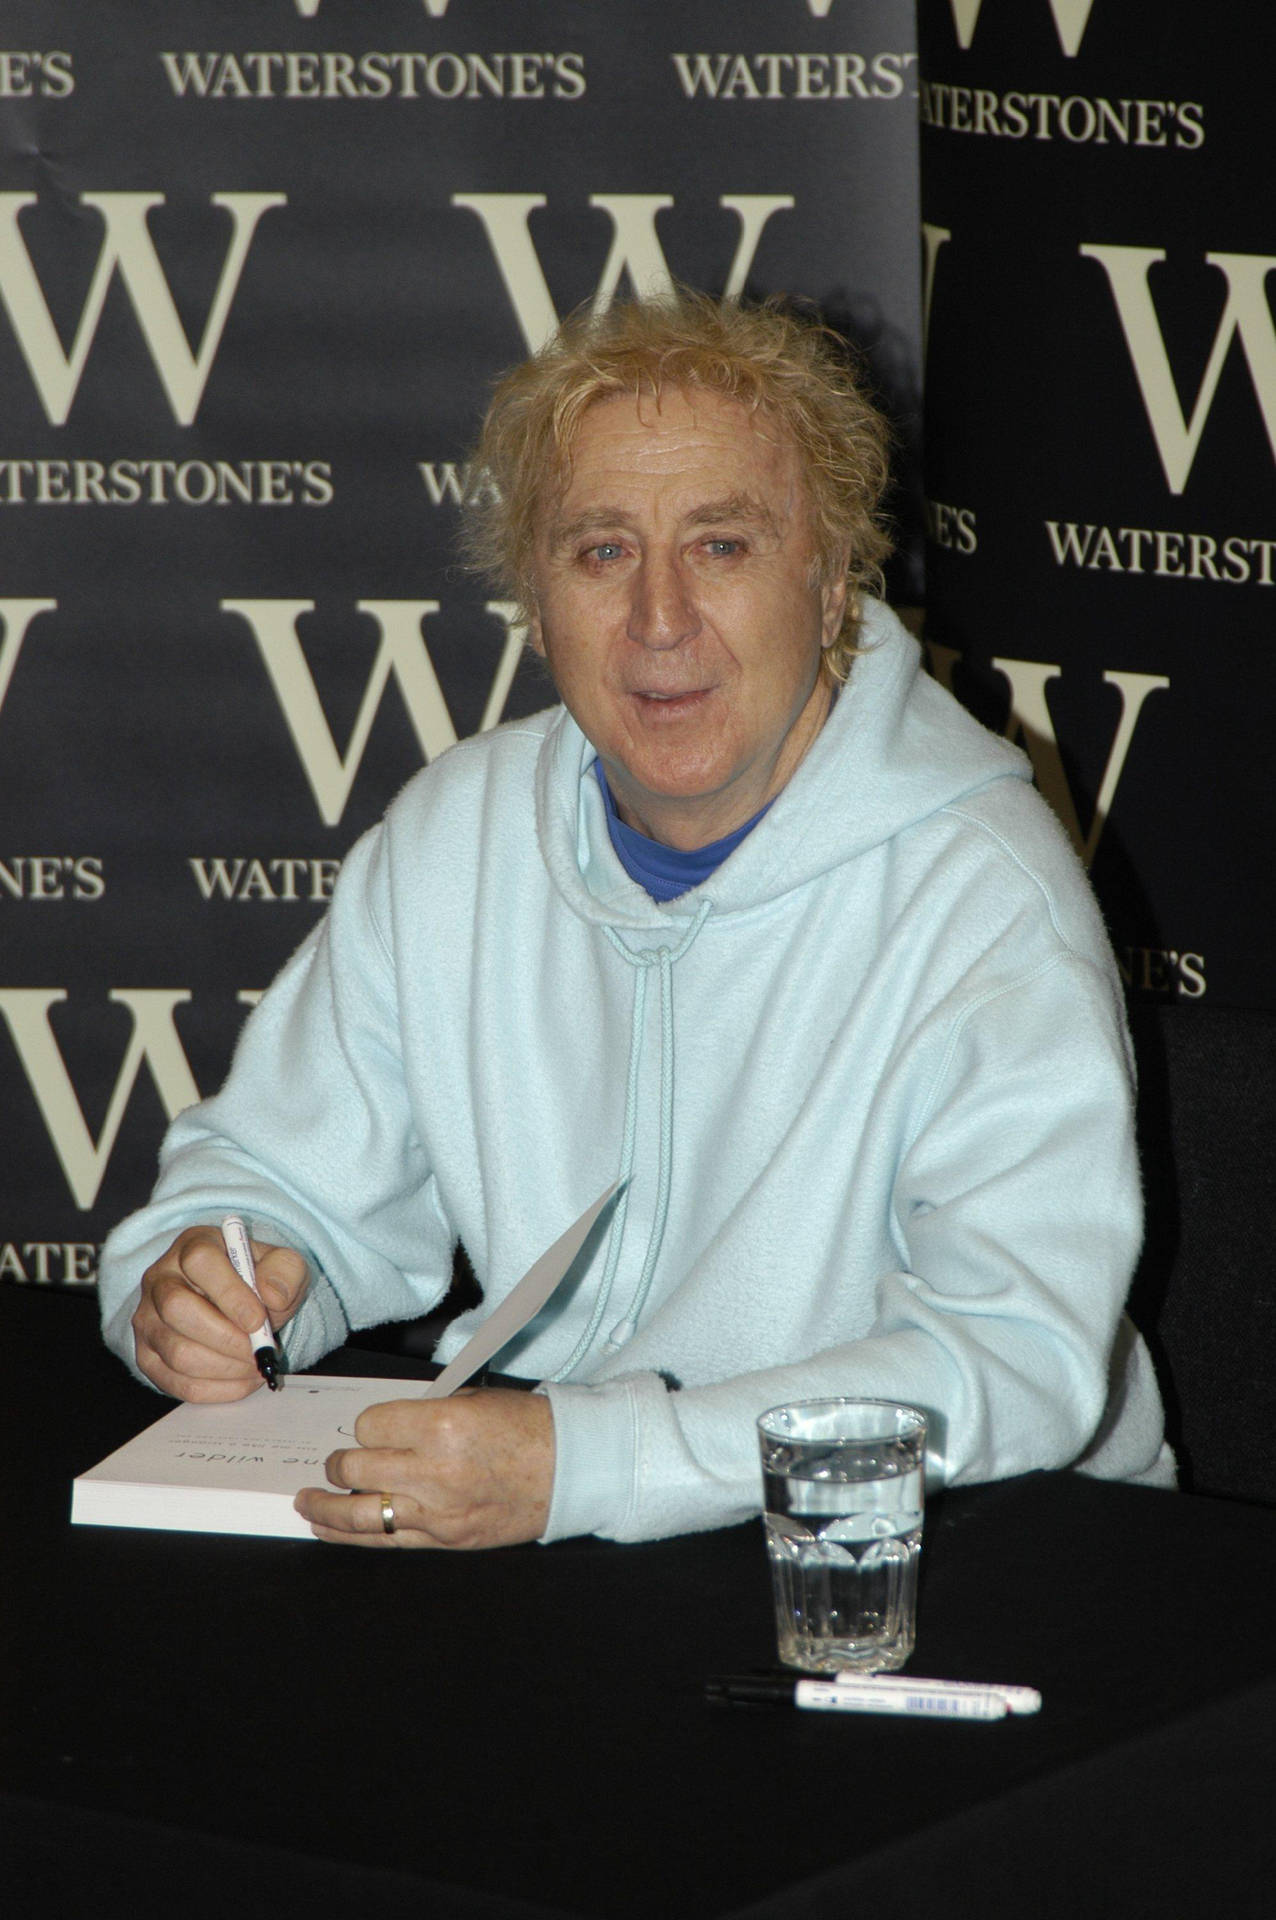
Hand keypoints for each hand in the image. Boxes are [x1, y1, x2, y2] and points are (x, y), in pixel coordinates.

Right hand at [133, 1225, 308, 1401]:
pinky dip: (215, 1390)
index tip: (258, 1320)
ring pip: (177, 1352)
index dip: (230, 1294)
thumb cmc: (255, 1279)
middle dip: (226, 1338)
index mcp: (193, 1246)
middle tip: (258, 1350)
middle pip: (178, 1309)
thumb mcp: (281, 1264)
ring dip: (225, 1367)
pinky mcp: (147, 1356)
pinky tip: (241, 1381)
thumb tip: (273, 1297)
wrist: (234, 1301)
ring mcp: (148, 1319)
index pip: (200, 1262)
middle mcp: (160, 1279)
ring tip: (254, 1365)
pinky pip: (175, 1382)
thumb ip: (285, 1271)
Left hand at [295, 1388, 554, 1549]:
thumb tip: (381, 1429)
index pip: (370, 1425)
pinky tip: (328, 1530)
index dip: (366, 1426)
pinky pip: (386, 1540)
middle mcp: (435, 1471)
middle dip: (338, 1464)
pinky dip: (350, 1536)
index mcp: (443, 1425)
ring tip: (306, 1501)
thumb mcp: (473, 1400)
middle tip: (334, 1463)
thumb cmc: (527, 1426)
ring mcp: (439, 1512)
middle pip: (356, 1467)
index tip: (372, 1428)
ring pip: (359, 1513)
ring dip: (325, 1507)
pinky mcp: (446, 1540)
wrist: (571, 1469)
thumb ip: (424, 1414)